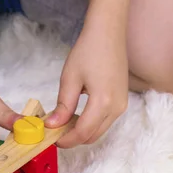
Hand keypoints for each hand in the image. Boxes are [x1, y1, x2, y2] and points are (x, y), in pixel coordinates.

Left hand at [45, 27, 128, 147]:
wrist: (108, 33)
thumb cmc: (88, 51)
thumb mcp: (70, 79)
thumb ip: (63, 106)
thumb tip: (52, 126)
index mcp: (103, 103)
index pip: (82, 133)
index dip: (65, 140)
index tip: (51, 138)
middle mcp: (116, 108)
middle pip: (92, 136)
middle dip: (73, 138)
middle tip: (54, 132)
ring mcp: (122, 105)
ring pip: (99, 131)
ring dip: (82, 131)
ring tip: (63, 123)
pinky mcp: (122, 101)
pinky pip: (105, 121)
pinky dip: (90, 124)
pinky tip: (76, 115)